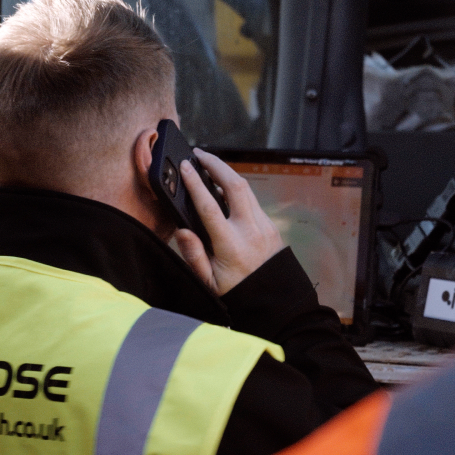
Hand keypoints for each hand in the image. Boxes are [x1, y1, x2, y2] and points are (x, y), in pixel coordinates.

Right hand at [174, 148, 284, 294]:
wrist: (273, 300)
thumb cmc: (237, 292)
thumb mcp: (208, 283)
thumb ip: (193, 255)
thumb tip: (181, 230)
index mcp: (230, 245)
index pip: (209, 206)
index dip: (195, 183)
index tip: (186, 166)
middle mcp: (250, 231)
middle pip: (234, 185)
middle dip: (216, 164)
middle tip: (199, 154)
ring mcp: (264, 226)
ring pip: (246, 189)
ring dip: (227, 173)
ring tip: (209, 165)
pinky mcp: (271, 226)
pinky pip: (253, 201)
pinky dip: (237, 190)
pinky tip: (224, 190)